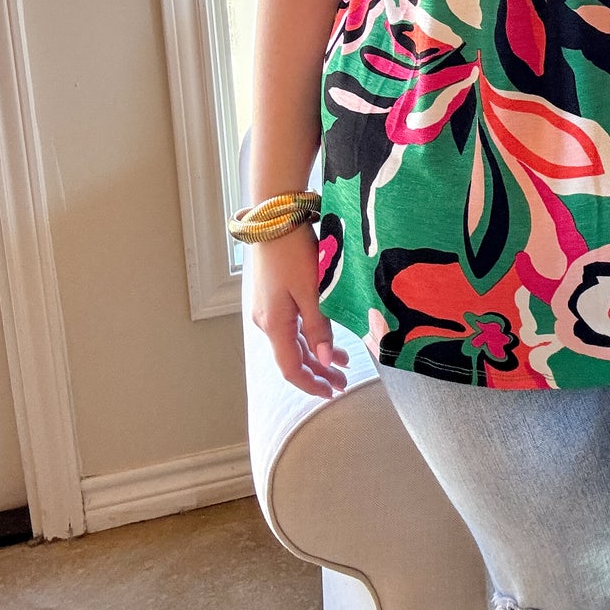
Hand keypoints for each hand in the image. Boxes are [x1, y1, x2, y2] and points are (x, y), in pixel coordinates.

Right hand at [247, 223, 349, 398]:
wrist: (274, 217)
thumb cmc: (294, 252)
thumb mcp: (311, 291)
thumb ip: (318, 327)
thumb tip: (325, 360)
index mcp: (274, 324)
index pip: (291, 368)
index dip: (311, 384)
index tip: (332, 393)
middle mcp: (266, 321)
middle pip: (293, 357)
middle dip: (319, 372)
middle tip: (343, 383)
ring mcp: (267, 308)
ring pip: (293, 342)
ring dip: (316, 354)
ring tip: (343, 363)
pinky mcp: (272, 296)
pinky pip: (290, 326)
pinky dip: (308, 336)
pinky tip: (325, 336)